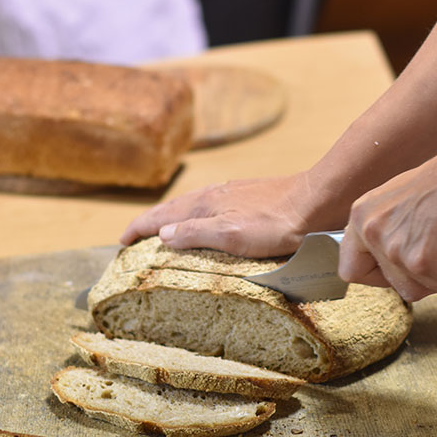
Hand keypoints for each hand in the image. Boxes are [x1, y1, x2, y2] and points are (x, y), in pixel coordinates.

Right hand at [120, 172, 338, 257]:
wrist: (316, 203)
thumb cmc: (276, 222)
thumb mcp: (232, 234)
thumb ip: (196, 233)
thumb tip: (162, 235)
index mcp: (205, 204)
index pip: (161, 216)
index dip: (139, 228)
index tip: (121, 242)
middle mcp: (214, 195)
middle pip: (172, 209)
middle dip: (150, 222)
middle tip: (133, 237)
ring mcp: (233, 194)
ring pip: (192, 206)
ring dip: (172, 219)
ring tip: (163, 231)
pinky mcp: (250, 198)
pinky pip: (211, 208)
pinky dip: (196, 217)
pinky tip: (206, 224)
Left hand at [337, 150, 436, 301]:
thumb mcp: (404, 201)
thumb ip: (395, 232)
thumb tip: (409, 268)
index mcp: (362, 217)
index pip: (351, 267)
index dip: (376, 275)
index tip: (397, 273)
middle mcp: (373, 235)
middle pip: (394, 284)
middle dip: (424, 278)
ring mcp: (399, 252)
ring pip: (424, 288)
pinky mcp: (428, 265)